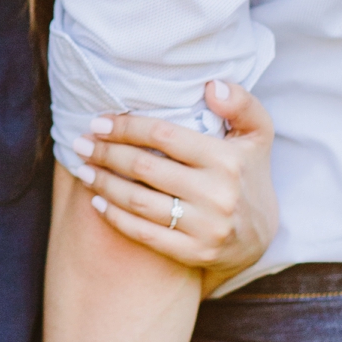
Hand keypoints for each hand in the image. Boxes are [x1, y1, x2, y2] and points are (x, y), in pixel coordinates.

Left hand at [70, 80, 276, 293]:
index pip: (164, 136)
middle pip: (145, 167)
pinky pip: (144, 234)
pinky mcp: (195, 254)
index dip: (127, 127)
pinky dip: (116, 217)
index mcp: (227, 159)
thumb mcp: (257, 133)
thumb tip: (212, 86)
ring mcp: (206, 228)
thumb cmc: (248, 173)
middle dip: (106, 153)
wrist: (261, 236)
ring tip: (82, 169)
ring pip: (139, 202)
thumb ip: (241, 103)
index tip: (99, 122)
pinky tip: (97, 202)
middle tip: (81, 143)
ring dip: (104, 184)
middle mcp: (218, 195)